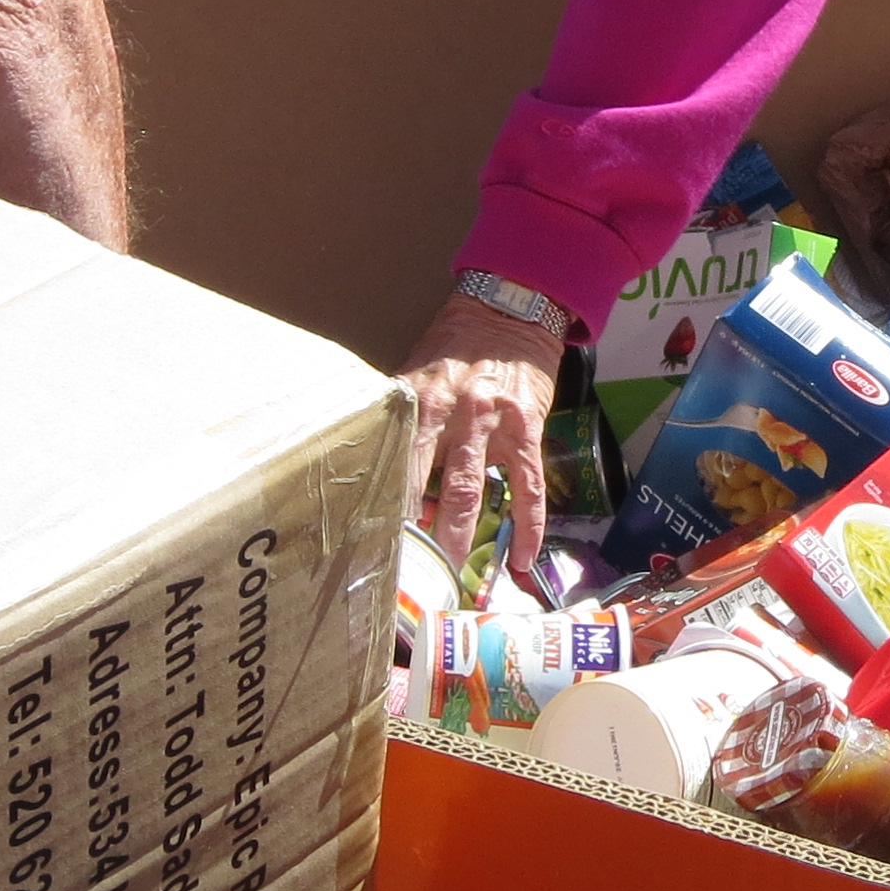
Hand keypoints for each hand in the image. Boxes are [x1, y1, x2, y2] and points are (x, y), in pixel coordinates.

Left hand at [403, 293, 564, 576]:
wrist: (509, 309)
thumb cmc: (453, 347)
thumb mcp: (415, 375)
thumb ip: (400, 421)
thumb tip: (375, 473)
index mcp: (413, 403)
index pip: (388, 464)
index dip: (376, 506)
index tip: (361, 546)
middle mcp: (448, 415)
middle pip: (422, 486)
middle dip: (410, 535)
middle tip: (398, 578)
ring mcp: (490, 424)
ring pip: (471, 494)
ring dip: (458, 541)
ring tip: (447, 581)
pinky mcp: (527, 431)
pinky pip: (528, 487)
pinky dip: (527, 528)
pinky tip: (518, 561)